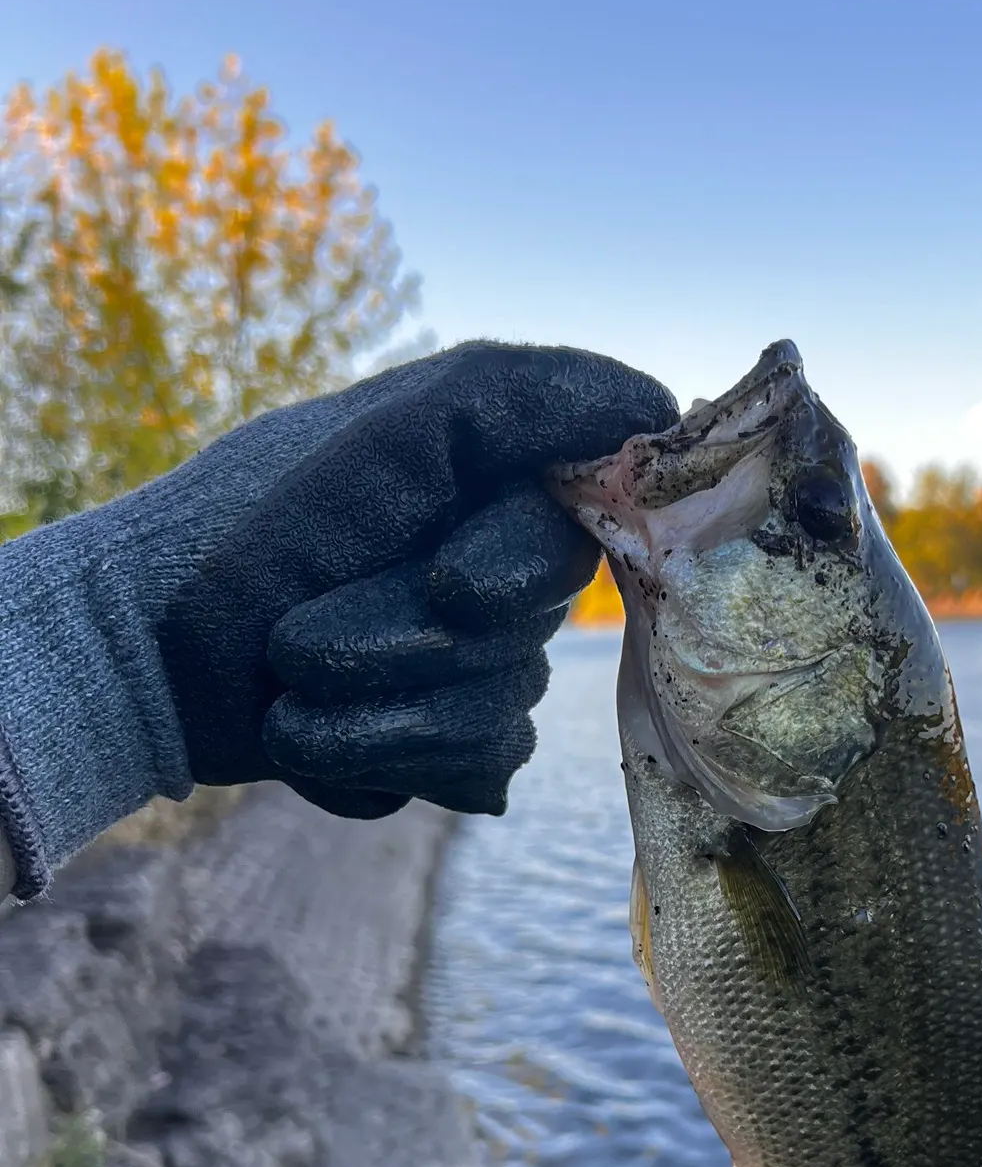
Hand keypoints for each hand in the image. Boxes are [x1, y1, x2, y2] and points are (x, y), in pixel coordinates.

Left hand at [155, 342, 676, 817]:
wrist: (142, 664)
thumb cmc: (245, 529)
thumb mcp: (376, 436)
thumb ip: (516, 399)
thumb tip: (655, 403)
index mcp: (498, 485)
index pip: (603, 513)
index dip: (529, 560)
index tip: (453, 583)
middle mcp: (507, 569)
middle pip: (535, 622)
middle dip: (404, 632)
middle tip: (302, 635)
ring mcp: (490, 665)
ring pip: (502, 706)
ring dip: (372, 702)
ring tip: (285, 684)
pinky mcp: (462, 746)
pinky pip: (479, 767)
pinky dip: (378, 754)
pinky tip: (317, 733)